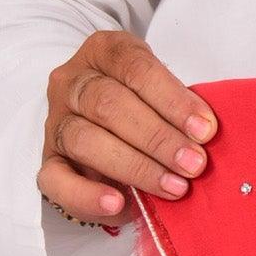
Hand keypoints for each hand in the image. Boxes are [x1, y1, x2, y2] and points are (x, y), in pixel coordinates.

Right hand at [38, 31, 217, 223]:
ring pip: (85, 139)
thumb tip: (206, 139)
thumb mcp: (161, 94)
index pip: (134, 67)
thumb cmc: (145, 106)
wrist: (105, 125)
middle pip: (109, 104)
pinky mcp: (48, 160)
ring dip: (136, 166)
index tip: (205, 130)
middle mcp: (72, 82)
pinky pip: (55, 179)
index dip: (172, 100)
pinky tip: (117, 204)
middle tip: (195, 165)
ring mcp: (56, 120)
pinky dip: (86, 194)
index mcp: (104, 52)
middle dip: (158, 138)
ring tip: (174, 187)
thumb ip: (177, 111)